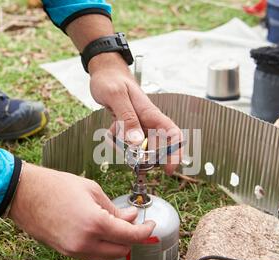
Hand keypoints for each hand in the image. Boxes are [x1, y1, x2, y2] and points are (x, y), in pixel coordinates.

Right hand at [8, 163, 155, 259]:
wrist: (24, 194)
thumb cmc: (56, 186)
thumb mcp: (92, 190)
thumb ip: (115, 209)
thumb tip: (132, 218)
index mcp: (95, 223)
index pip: (131, 236)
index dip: (146, 231)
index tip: (152, 225)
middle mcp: (86, 242)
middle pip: (122, 250)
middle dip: (133, 238)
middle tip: (135, 222)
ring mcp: (74, 250)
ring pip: (108, 256)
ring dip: (118, 244)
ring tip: (119, 226)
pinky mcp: (66, 252)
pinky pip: (93, 255)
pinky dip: (103, 247)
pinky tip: (103, 232)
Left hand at [89, 53, 182, 174]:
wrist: (103, 71)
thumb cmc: (111, 79)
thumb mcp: (116, 96)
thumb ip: (127, 118)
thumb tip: (137, 143)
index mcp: (150, 113)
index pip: (172, 134)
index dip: (175, 153)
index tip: (168, 169)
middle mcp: (147, 121)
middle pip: (157, 147)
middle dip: (146, 157)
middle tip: (133, 160)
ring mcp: (138, 125)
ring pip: (139, 147)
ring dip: (126, 149)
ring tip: (113, 135)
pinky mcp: (128, 127)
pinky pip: (124, 142)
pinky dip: (115, 141)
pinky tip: (108, 132)